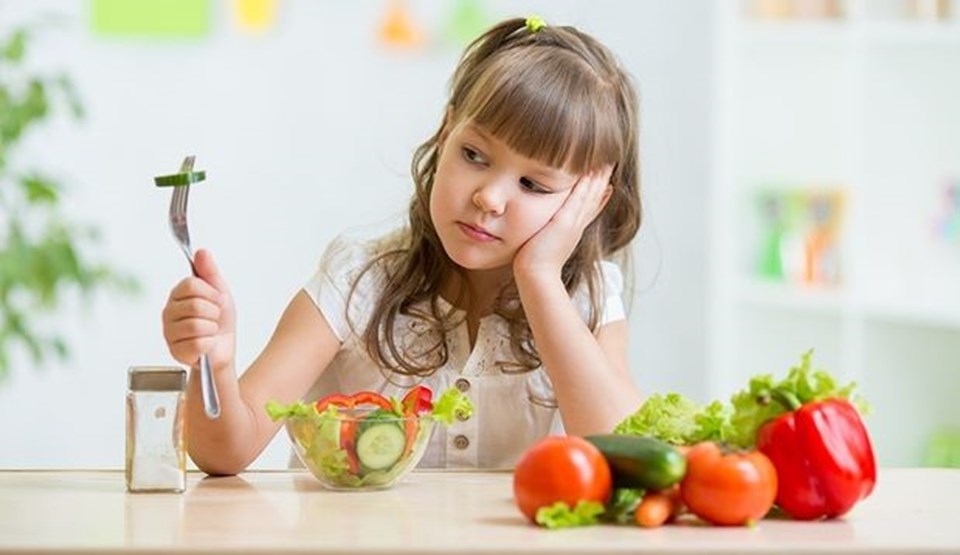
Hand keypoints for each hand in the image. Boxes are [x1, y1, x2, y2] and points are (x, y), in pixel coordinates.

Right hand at [162, 249, 235, 373]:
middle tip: (214, 317)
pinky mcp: (175, 352)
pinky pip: (198, 344)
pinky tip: (206, 344)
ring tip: (210, 330)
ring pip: (196, 325)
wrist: (224, 349)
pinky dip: (209, 344)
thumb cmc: (220, 321)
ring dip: (212, 328)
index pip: (191, 284)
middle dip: (214, 312)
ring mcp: (169, 333)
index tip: (218, 299)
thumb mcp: (220, 292)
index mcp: (178, 295)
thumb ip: (210, 272)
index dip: (211, 292)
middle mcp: (168, 312)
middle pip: (195, 304)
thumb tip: (202, 252)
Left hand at [513, 167, 612, 280]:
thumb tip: (540, 234)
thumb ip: (546, 236)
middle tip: (611, 164)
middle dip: (602, 181)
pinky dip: (586, 186)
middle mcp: (577, 225)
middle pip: (594, 199)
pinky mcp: (565, 222)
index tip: (607, 184)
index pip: (590, 209)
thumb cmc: (534, 264)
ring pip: (590, 196)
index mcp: (572, 231)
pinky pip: (578, 199)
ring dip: (599, 178)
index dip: (599, 195)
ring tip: (607, 162)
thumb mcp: (544, 245)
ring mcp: (573, 224)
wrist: (536, 276)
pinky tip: (591, 172)